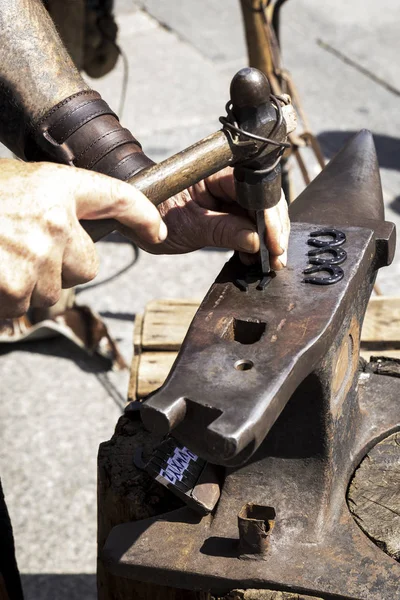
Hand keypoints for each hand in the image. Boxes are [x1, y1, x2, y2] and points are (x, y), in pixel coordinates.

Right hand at [0, 159, 165, 317]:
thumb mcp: (18, 181)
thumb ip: (54, 203)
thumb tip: (77, 226)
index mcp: (57, 187)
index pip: (119, 199)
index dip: (144, 216)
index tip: (157, 230)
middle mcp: (55, 222)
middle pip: (86, 267)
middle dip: (60, 267)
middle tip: (23, 248)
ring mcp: (37, 257)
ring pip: (53, 291)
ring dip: (30, 284)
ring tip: (2, 257)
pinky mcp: (15, 287)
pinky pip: (23, 306)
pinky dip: (6, 299)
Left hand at [131, 167, 289, 270]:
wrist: (138, 219)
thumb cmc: (156, 214)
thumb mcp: (189, 228)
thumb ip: (223, 231)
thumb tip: (255, 241)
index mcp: (217, 175)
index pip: (255, 191)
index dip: (269, 216)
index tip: (274, 242)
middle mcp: (228, 183)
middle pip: (265, 202)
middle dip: (274, 231)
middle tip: (278, 258)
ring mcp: (230, 199)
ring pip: (261, 216)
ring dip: (268, 240)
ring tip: (270, 263)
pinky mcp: (228, 214)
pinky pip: (250, 226)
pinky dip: (257, 243)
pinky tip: (256, 259)